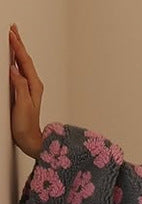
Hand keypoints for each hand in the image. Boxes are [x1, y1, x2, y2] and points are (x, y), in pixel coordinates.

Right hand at [9, 24, 43, 158]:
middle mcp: (34, 86)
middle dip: (19, 44)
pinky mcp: (24, 92)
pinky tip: (13, 59)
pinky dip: (16, 62)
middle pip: (25, 60)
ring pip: (23, 64)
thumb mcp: (23, 104)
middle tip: (13, 29)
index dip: (17, 46)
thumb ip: (20, 86)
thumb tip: (14, 70)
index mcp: (34, 86)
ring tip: (13, 39)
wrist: (30, 140)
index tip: (11, 33)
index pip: (24, 61)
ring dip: (17, 51)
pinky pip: (20, 71)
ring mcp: (30, 89)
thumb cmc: (27, 126)